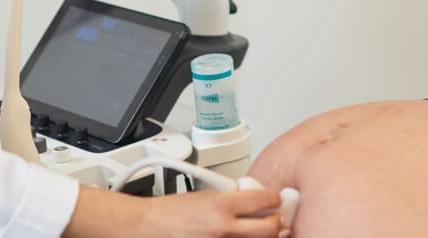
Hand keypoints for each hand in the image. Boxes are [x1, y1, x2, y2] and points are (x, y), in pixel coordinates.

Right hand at [141, 189, 284, 237]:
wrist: (151, 225)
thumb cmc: (170, 211)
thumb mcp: (202, 194)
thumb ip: (228, 198)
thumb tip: (249, 200)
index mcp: (220, 206)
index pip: (261, 200)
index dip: (273, 198)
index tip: (275, 199)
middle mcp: (223, 228)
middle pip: (269, 228)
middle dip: (276, 222)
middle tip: (275, 218)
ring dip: (260, 234)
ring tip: (256, 228)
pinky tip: (239, 235)